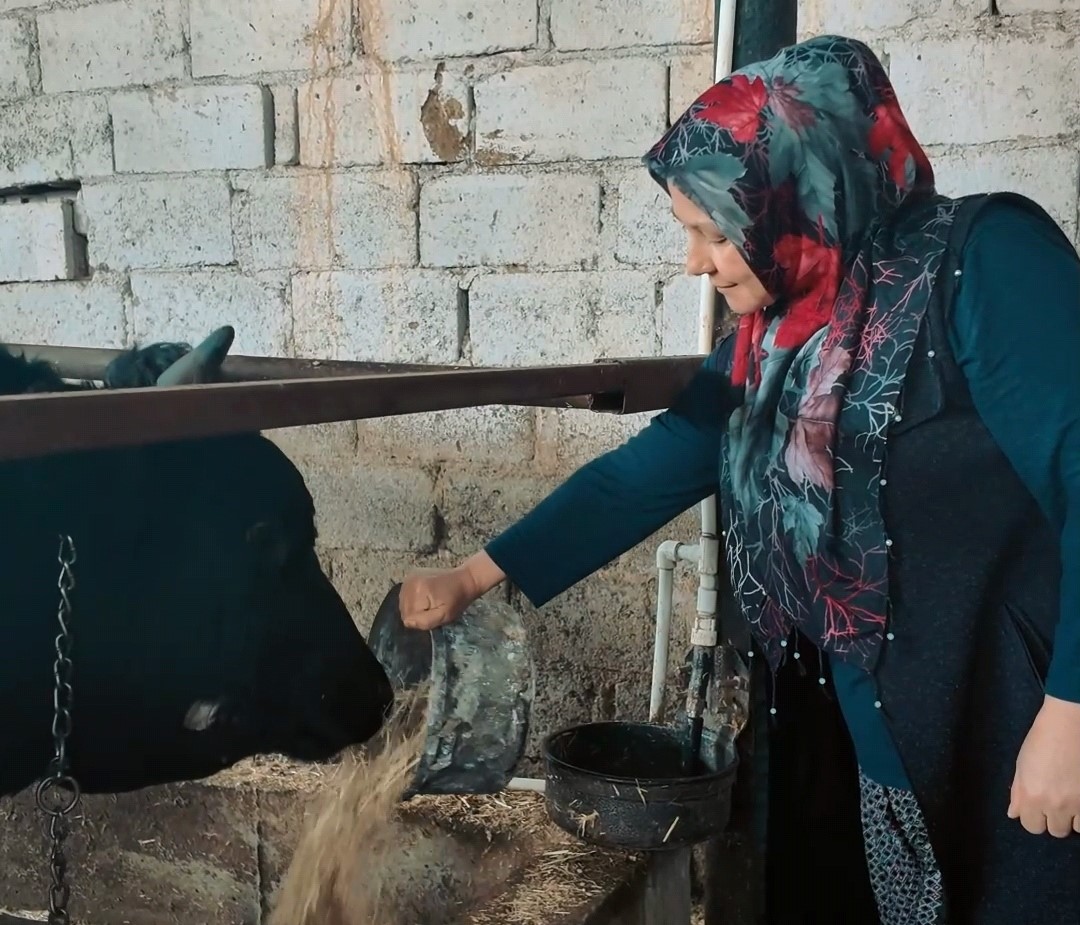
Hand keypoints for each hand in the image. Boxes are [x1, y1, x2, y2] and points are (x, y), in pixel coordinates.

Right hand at [398, 552, 505, 631]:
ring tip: (431, 603)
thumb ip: (425, 621)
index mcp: (417, 589)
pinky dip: (413, 601)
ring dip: (415, 608)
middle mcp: (409, 581)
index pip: (409, 617)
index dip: (421, 619)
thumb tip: (407, 622)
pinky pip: (405, 596)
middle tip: (434, 609)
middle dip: (417, 614)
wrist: (464, 579)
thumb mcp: (445, 615)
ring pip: (403, 604)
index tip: (435, 614)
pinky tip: (425, 599)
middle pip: (404, 610)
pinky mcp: (410, 576)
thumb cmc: (457, 599)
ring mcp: (408, 577)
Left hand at [1008, 695, 1079, 836]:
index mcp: (1033, 796)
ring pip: (1077, 828)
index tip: (1037, 806)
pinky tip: (1079, 794)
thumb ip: (1018, 792)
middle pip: (1056, 831)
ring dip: (1073, 816)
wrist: (1071, 723)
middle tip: (1055, 801)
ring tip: (1070, 797)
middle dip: (1054, 818)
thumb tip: (1014, 814)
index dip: (1033, 817)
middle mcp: (1057, 805)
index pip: (1031, 827)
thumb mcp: (1022, 765)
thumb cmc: (1042, 740)